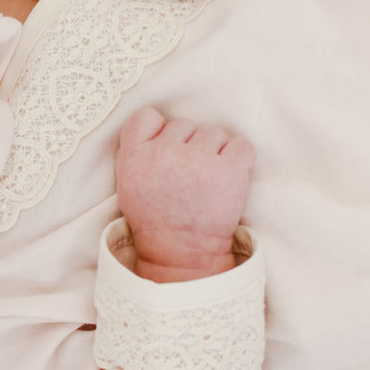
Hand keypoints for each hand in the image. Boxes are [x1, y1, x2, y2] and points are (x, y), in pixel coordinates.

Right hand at [114, 107, 255, 282]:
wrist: (181, 253)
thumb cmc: (155, 218)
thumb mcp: (127, 183)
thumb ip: (136, 151)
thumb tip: (157, 127)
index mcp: (136, 154)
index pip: (146, 116)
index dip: (158, 130)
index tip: (165, 149)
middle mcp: (165, 152)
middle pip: (184, 125)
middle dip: (188, 146)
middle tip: (188, 174)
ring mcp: (198, 160)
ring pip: (213, 133)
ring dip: (214, 151)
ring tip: (208, 178)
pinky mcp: (229, 171)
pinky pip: (242, 145)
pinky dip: (239, 157)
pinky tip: (230, 174)